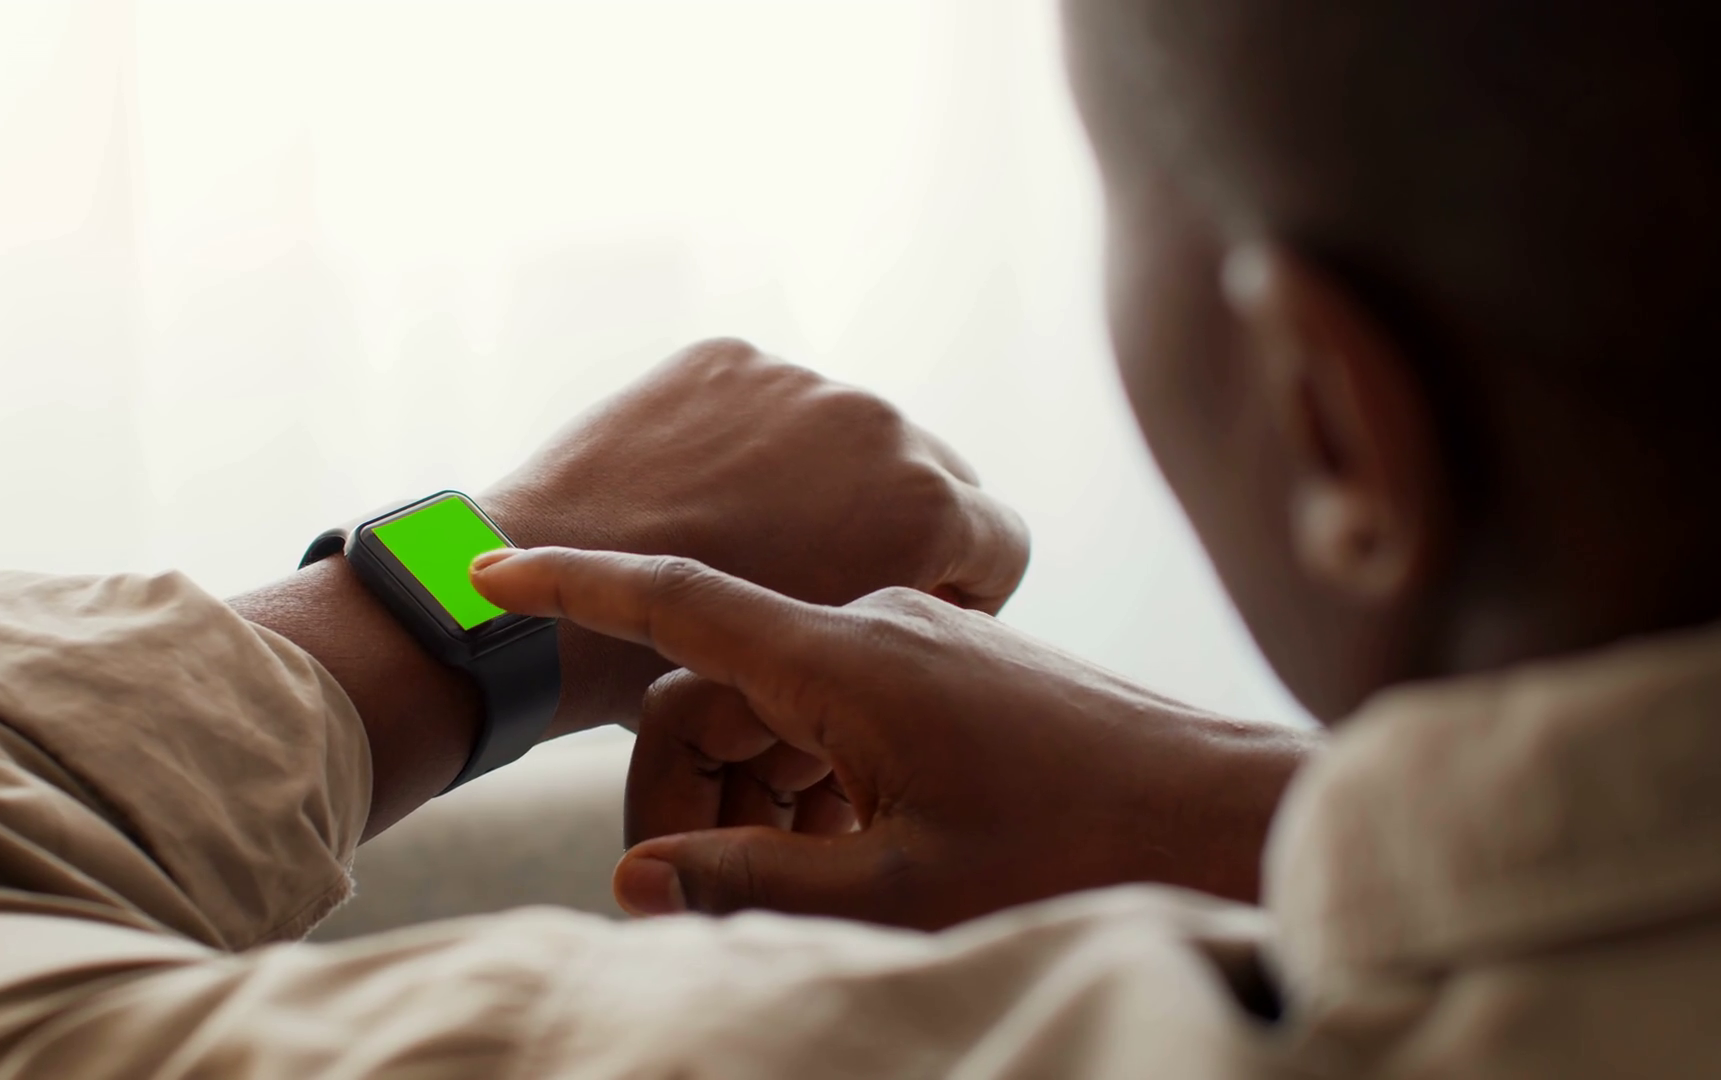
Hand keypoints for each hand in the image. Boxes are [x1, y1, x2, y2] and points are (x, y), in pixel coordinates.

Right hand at [469, 548, 1318, 929]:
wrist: (1230, 805)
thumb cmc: (1077, 848)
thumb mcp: (904, 887)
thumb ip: (760, 880)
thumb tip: (633, 877)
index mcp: (848, 657)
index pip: (680, 596)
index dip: (576, 583)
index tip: (489, 568)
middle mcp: (880, 623)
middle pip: (725, 680)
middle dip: (684, 774)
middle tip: (682, 881)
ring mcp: (928, 637)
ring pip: (790, 698)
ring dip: (763, 784)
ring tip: (812, 878)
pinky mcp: (962, 665)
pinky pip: (850, 701)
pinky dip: (822, 768)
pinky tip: (865, 845)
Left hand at [482, 338, 1029, 736]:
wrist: (552, 605)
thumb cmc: (698, 675)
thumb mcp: (839, 673)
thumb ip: (905, 627)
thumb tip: (931, 620)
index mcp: (927, 508)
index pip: (1003, 543)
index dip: (966, 590)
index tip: (914, 617)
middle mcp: (883, 426)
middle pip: (937, 477)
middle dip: (904, 527)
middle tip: (836, 581)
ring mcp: (803, 382)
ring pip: (851, 435)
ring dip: (829, 478)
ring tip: (756, 538)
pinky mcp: (731, 358)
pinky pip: (772, 402)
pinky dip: (754, 442)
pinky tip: (704, 497)